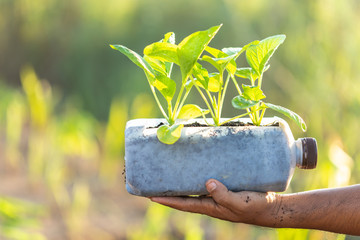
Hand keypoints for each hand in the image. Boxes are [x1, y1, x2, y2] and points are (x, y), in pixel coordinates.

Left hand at [150, 179, 280, 224]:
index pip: (183, 204)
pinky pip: (206, 182)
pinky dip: (197, 176)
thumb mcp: (239, 203)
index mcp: (210, 207)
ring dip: (181, 182)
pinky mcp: (224, 187)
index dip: (167, 200)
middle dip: (169, 191)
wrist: (271, 206)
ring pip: (193, 189)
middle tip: (155, 181)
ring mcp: (216, 195)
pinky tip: (196, 166)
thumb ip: (224, 195)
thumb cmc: (255, 207)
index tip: (151, 196)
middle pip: (184, 197)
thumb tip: (207, 183)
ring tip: (170, 172)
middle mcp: (209, 201)